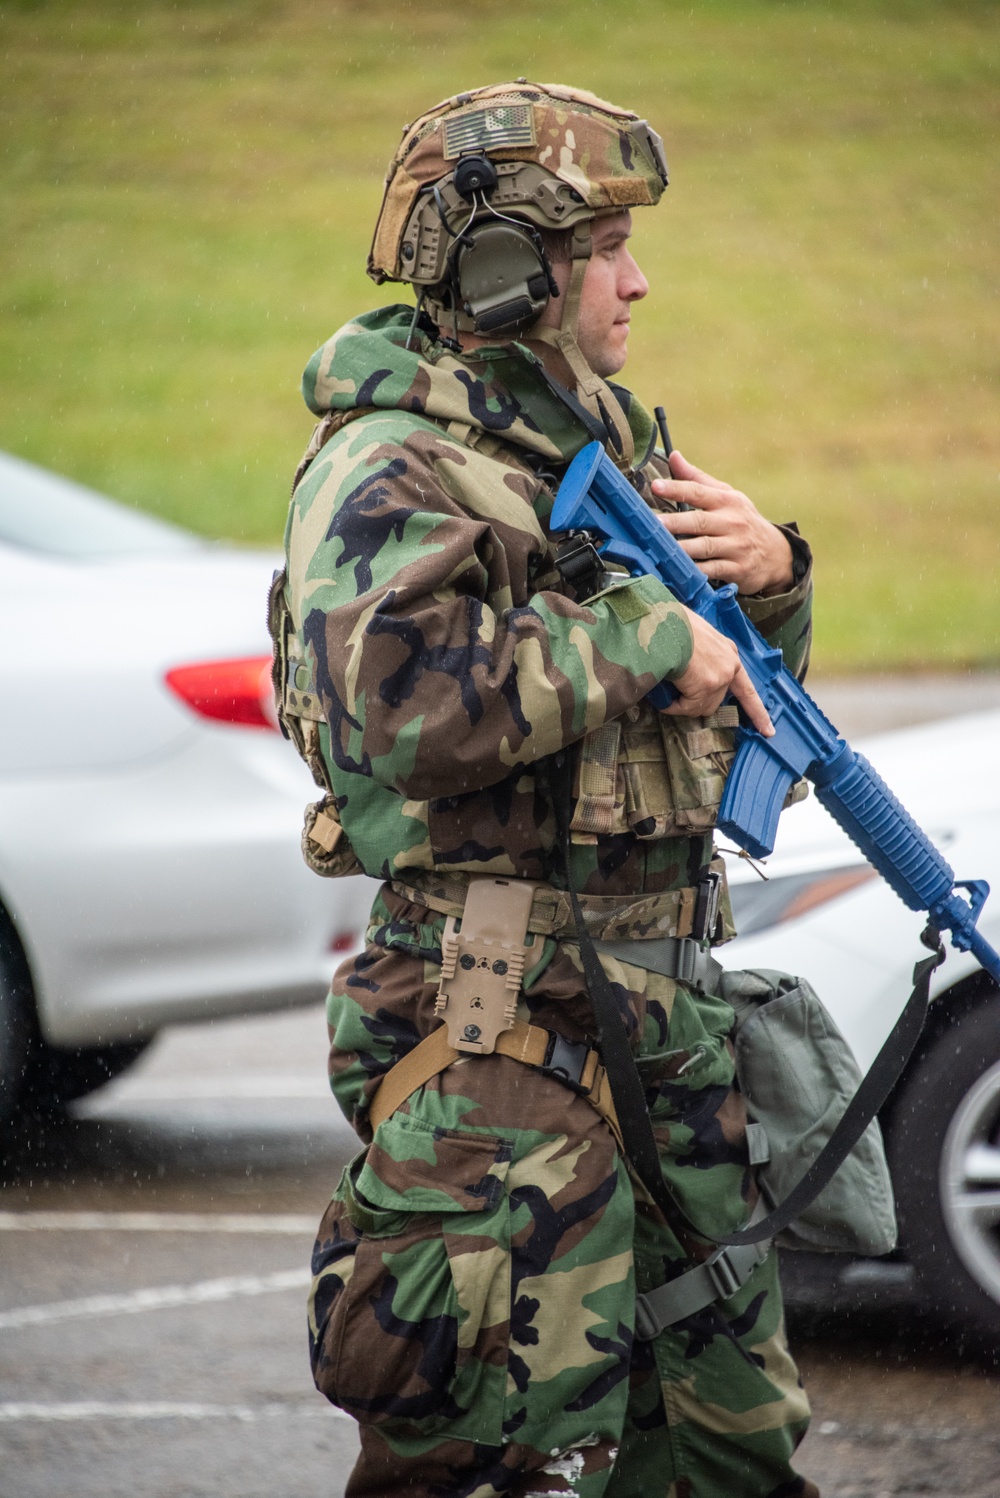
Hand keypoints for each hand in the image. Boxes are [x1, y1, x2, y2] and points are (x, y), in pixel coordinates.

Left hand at [650, 451, 793, 596]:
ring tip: (659, 548)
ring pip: (704, 547)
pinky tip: (679, 571)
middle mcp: (732, 522)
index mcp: (726, 501)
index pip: (698, 492)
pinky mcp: (737, 569)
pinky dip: (696, 572)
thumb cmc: (743, 520)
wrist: (777, 553)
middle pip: (698, 521)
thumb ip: (698, 479)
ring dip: (681, 548)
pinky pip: (712, 570)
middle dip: (674, 522)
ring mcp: (735, 546)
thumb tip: (674, 456)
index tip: (656, 486)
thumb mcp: (727, 496)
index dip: (676, 489)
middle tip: (652, 523)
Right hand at [664, 610, 773, 733]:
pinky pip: (687, 708)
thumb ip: (699, 657)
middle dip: (695, 702)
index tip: (768, 730)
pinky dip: (673, 705)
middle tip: (676, 696)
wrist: (663, 622)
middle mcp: (729, 665)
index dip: (757, 710)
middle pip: (716, 701)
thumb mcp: (694, 637)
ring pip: (701, 707)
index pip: (746, 688)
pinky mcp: (707, 686)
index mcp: (727, 652)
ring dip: (682, 703)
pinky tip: (664, 694)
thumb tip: (688, 675)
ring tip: (666, 689)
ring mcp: (720, 677)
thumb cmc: (672, 625)